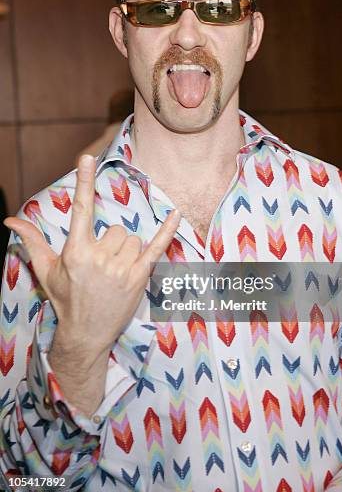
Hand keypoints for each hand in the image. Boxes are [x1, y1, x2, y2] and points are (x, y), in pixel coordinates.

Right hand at [5, 154, 180, 363]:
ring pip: (133, 239)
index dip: (85, 181)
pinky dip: (167, 231)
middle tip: (102, 265)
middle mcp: (99, 258)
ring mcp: (121, 269)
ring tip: (116, 272)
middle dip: (111, 243)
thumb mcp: (46, 270)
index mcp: (76, 252)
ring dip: (127, 251)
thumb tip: (10, 221)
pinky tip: (175, 214)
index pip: (81, 209)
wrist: (85, 333)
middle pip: (116, 229)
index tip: (87, 158)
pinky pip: (157, 247)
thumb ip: (32, 241)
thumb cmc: (66, 298)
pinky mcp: (139, 278)